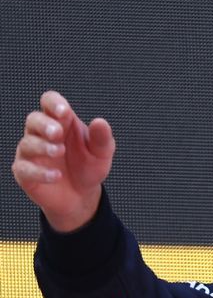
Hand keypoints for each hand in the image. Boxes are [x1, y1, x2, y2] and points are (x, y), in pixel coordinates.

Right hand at [12, 91, 113, 231]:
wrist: (82, 196)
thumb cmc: (88, 167)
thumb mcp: (101, 153)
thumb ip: (102, 138)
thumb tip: (100, 122)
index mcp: (62, 122)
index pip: (50, 102)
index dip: (54, 103)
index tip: (63, 112)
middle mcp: (42, 134)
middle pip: (34, 119)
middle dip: (45, 124)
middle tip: (57, 133)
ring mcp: (31, 152)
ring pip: (28, 143)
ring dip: (43, 146)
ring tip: (59, 152)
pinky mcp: (25, 172)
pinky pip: (25, 168)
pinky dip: (40, 172)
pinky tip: (56, 175)